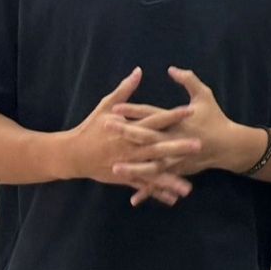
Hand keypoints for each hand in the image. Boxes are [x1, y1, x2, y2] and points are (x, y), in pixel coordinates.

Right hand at [62, 68, 198, 206]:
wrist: (71, 154)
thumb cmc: (90, 128)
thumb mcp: (106, 106)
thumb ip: (125, 90)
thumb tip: (138, 71)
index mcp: (128, 129)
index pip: (154, 120)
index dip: (172, 115)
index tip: (190, 110)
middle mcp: (130, 148)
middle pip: (158, 147)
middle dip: (178, 147)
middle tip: (199, 145)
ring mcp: (128, 165)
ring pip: (153, 172)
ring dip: (171, 179)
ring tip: (189, 187)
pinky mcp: (124, 178)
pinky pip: (144, 185)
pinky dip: (158, 192)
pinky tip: (174, 198)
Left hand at [111, 68, 252, 204]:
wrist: (230, 146)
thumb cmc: (215, 119)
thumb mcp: (205, 96)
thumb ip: (189, 81)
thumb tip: (172, 69)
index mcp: (178, 122)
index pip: (152, 114)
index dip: (133, 111)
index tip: (114, 108)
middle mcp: (175, 140)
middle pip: (147, 138)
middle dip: (125, 133)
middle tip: (106, 128)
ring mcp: (176, 158)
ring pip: (152, 165)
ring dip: (133, 168)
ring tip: (114, 168)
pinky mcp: (178, 170)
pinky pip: (161, 182)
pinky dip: (148, 191)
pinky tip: (133, 198)